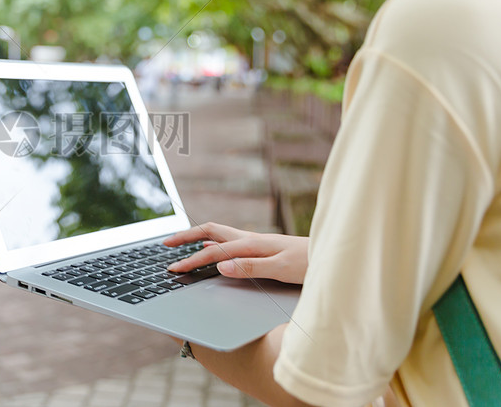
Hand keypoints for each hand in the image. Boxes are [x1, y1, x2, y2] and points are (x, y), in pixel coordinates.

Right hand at [163, 222, 308, 284]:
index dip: (191, 261)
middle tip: (166, 243)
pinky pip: (230, 242)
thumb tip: (221, 266)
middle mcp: (251, 239)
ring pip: (219, 235)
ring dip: (197, 237)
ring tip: (181, 242)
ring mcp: (257, 243)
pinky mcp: (263, 249)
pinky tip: (212, 250)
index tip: (173, 270)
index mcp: (252, 244)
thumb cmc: (311, 264)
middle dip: (186, 237)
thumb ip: (250, 267)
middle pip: (210, 232)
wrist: (334, 257)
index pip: (213, 252)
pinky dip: (213, 243)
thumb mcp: (281, 269)